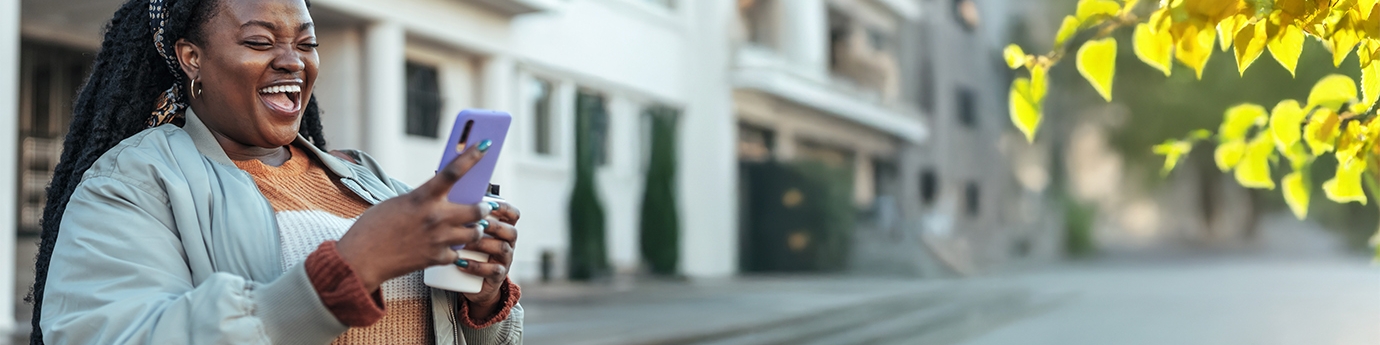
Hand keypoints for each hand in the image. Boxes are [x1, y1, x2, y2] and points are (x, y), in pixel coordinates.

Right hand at [335, 141, 492, 291]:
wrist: (361, 260)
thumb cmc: (373, 228)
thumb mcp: (397, 203)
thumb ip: (423, 199)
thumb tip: (441, 199)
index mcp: (422, 198)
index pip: (453, 171)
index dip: (472, 156)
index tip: (486, 145)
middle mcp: (435, 217)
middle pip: (478, 209)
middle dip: (483, 208)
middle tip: (482, 207)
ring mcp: (439, 239)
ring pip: (475, 232)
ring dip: (474, 229)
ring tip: (468, 228)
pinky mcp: (437, 259)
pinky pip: (458, 254)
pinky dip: (455, 251)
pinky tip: (447, 247)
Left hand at [458, 201, 519, 319]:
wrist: (470, 282)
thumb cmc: (467, 250)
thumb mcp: (468, 232)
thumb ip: (464, 215)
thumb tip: (448, 192)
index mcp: (504, 228)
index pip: (513, 215)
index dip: (504, 208)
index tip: (490, 203)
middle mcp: (508, 243)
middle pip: (510, 231)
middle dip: (493, 225)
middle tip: (475, 223)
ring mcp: (505, 260)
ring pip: (502, 248)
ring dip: (482, 244)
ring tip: (464, 242)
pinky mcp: (498, 276)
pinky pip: (493, 270)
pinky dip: (477, 266)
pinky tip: (462, 262)